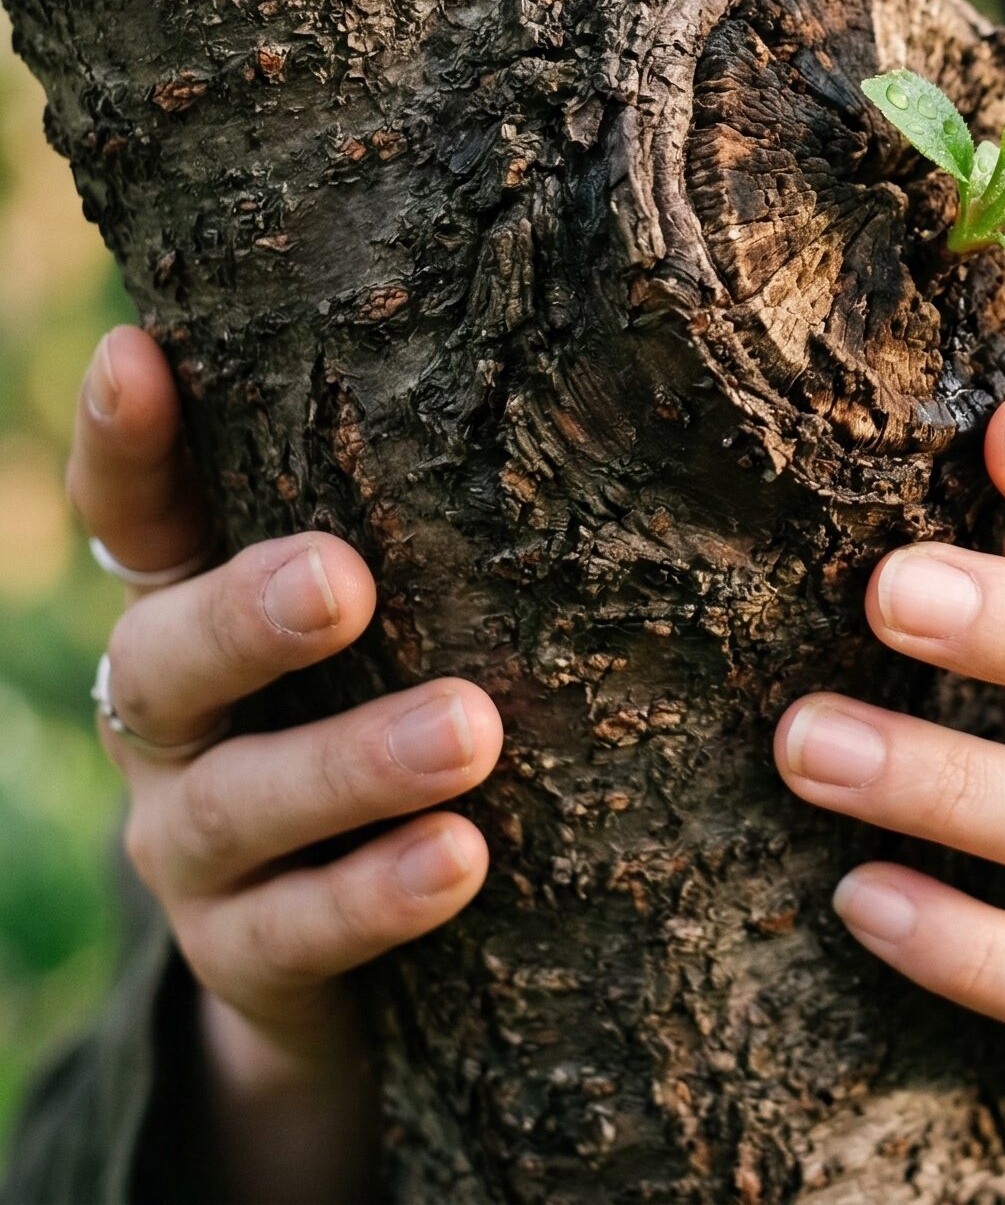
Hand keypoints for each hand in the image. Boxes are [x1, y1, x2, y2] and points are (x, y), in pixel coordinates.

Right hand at [70, 326, 504, 1203]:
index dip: (126, 443)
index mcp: (201, 607)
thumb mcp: (401, 610)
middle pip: (165, 656)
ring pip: (235, 802)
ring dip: (351, 763)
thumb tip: (576, 376)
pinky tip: (460, 859)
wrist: (361, 954)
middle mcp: (172, 720)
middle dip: (245, 615)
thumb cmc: (402, 701)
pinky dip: (375, 894)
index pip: (142, 516)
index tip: (136, 353)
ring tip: (469, 732)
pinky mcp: (247, 954)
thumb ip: (424, 519)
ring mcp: (195, 845)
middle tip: (340, 579)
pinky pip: (294, 932)